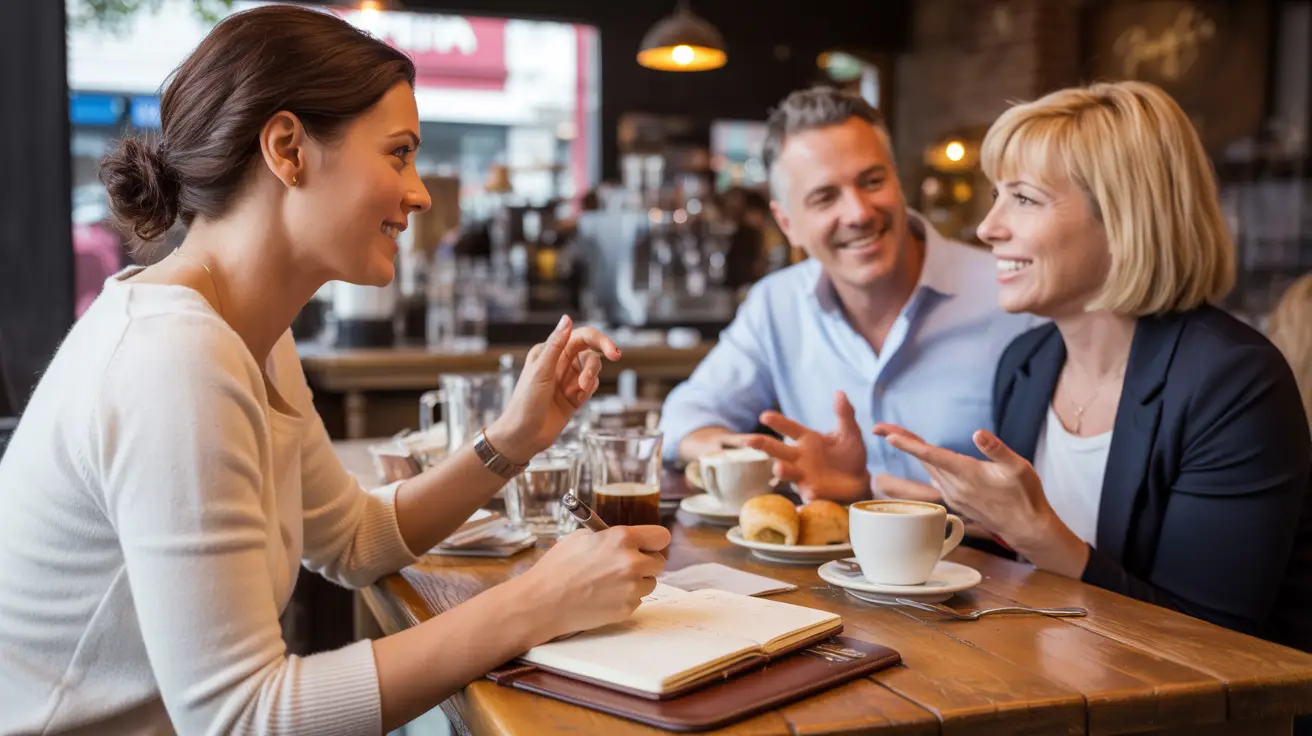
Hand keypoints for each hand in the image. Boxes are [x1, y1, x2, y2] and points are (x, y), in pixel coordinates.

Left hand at [488, 315, 620, 462]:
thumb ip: (556, 345)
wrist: (523, 437)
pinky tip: (576, 401)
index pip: (580, 336)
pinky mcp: (574, 396)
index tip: (612, 350)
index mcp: (548, 351)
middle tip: (610, 362)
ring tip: (579, 391)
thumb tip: (567, 318)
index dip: (599, 339)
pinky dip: (588, 392)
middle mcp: (559, 363)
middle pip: (590, 352)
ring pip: (592, 370)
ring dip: (590, 378)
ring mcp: (567, 380)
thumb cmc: (525, 403)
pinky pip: (591, 387)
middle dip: (598, 360)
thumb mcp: (541, 371)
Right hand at [522, 525, 670, 638]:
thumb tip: (626, 539)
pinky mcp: (627, 608)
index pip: (661, 536)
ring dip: (636, 581)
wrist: (542, 602)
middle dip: (645, 562)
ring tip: (609, 581)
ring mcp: (631, 588)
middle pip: (659, 561)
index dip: (653, 541)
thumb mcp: (581, 538)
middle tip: (626, 564)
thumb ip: (610, 536)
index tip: (648, 545)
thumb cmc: (557, 567)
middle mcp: (631, 562)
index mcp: (622, 538)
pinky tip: (603, 595)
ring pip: (649, 582)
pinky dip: (625, 598)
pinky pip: (637, 599)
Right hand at [741, 392, 869, 501]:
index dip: (777, 422)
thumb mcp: (850, 431)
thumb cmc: (850, 453)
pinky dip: (809, 493)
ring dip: (782, 470)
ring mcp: (803, 475)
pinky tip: (811, 492)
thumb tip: (840, 393)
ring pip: (787, 472)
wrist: (860, 479)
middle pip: (777, 450)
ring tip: (779, 468)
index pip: (789, 428)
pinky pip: (809, 492)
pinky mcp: (812, 491)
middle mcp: (799, 457)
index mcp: (807, 439)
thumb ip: (845, 414)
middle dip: (762, 445)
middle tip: (748, 441)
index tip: (764, 416)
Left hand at [873, 423, 1087, 575]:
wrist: (1027, 528)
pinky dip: (926, 462)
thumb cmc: (1025, 495)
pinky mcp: (956, 500)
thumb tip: (977, 434)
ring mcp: (953, 495)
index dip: (910, 445)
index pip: (932, 456)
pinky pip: (936, 477)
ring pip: (928, 467)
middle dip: (901, 441)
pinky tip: (922, 453)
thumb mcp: (1019, 467)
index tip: (888, 436)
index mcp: (967, 474)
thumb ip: (997, 449)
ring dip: (912, 450)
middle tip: (877, 426)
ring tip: (893, 434)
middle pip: (923, 458)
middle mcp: (955, 486)